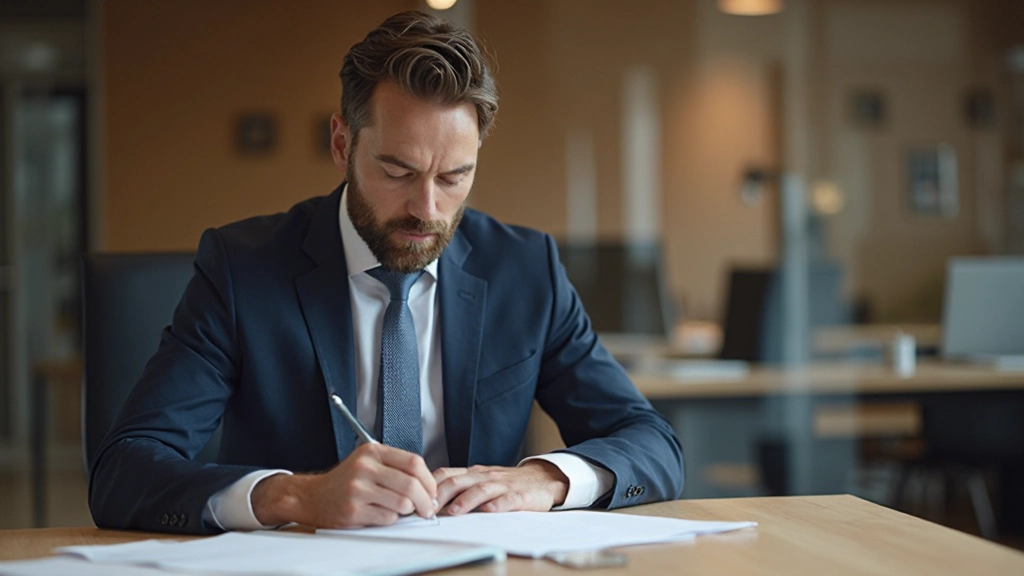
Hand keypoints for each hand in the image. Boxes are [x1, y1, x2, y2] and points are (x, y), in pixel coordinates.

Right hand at [251, 443, 436, 527]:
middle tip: (428, 508)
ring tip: (403, 510)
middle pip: (411, 484)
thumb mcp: (369, 462)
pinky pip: (388, 518)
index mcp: (372, 451)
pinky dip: (391, 519)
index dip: (429, 480)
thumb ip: (395, 467)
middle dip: (426, 500)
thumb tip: (429, 485)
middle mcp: (365, 467)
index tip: (432, 491)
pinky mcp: (354, 510)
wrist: (313, 496)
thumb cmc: (346, 481)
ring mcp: (358, 489)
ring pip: (402, 503)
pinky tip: (382, 514)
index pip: (414, 462)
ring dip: (408, 511)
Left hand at [433, 460, 568, 514]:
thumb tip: (429, 502)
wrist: (543, 480)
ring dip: (465, 500)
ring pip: (481, 489)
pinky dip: (497, 505)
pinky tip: (489, 511)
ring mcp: (503, 485)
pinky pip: (507, 499)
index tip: (416, 500)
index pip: (446, 474)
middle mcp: (485, 476)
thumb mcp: (481, 480)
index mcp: (473, 473)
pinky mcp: (520, 496)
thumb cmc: (507, 483)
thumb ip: (460, 487)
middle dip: (441, 494)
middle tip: (428, 509)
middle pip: (459, 480)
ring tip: (454, 512)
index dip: (429, 486)